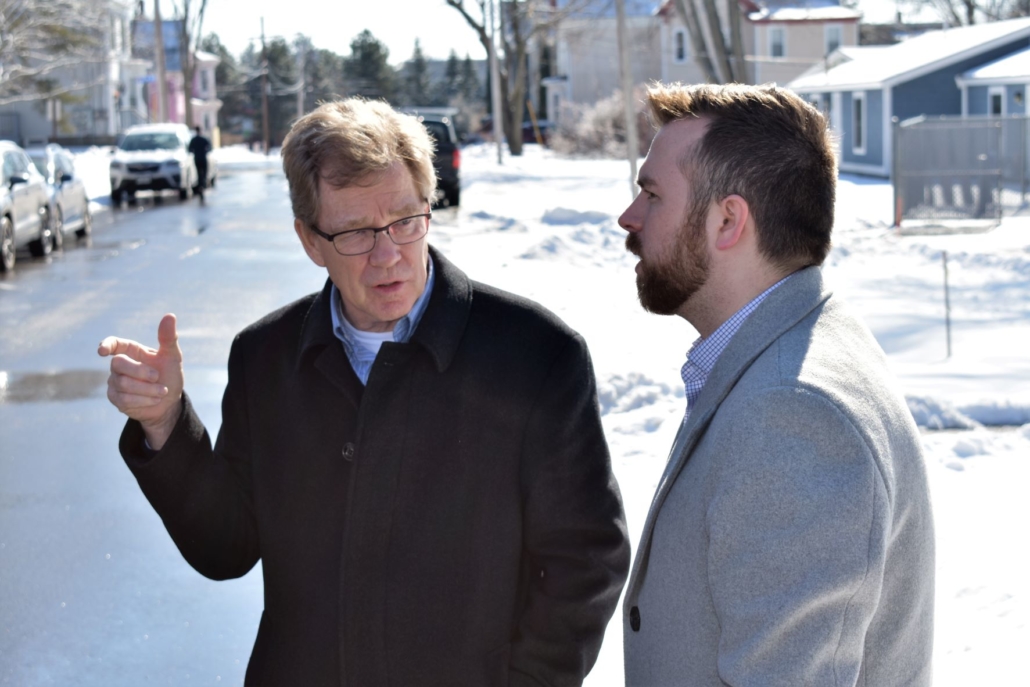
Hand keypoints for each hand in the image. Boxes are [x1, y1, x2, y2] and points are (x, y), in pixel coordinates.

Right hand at [98, 313, 183, 449]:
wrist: (170, 403)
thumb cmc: (170, 376)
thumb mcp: (173, 357)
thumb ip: (168, 338)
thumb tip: (170, 315)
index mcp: (132, 351)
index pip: (114, 344)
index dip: (106, 345)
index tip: (102, 351)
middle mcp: (120, 365)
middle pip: (118, 363)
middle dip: (140, 372)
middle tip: (158, 377)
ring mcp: (115, 382)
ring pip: (122, 384)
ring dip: (147, 389)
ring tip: (162, 391)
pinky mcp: (115, 398)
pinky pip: (124, 399)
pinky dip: (144, 400)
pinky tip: (155, 399)